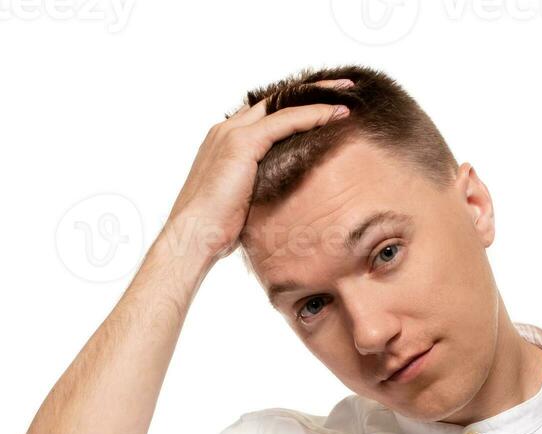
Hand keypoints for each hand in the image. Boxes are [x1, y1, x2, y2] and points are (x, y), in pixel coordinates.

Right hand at [165, 78, 353, 263]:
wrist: (194, 236)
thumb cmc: (215, 231)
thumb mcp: (242, 203)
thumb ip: (259, 189)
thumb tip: (284, 201)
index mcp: (223, 142)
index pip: (263, 114)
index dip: (294, 107)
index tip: (322, 106)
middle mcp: (226, 130)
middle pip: (274, 100)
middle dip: (309, 92)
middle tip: (342, 89)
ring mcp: (233, 134)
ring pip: (283, 103)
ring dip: (318, 96)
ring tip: (348, 94)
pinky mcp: (242, 144)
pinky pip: (286, 120)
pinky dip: (314, 114)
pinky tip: (338, 114)